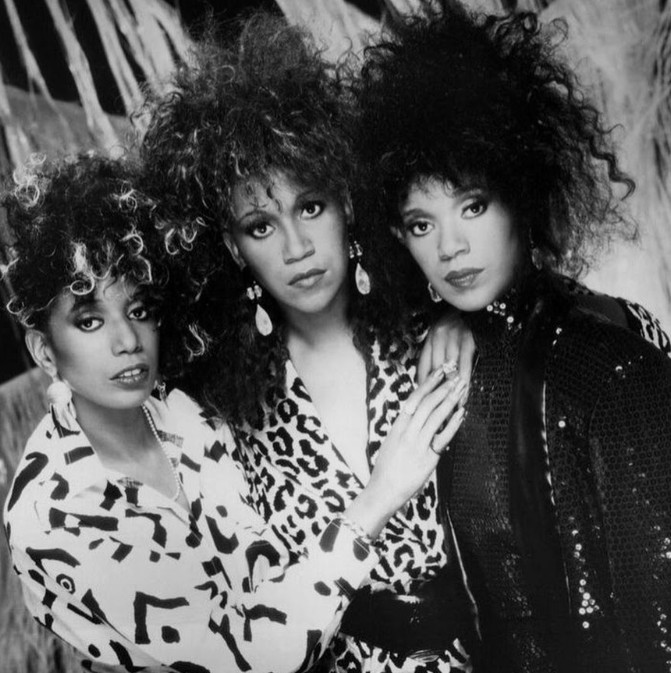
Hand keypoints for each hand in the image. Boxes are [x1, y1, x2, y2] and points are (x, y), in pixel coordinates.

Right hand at [345, 368, 465, 537]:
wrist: (382, 491)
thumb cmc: (386, 469)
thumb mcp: (391, 443)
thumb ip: (404, 430)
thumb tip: (417, 417)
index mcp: (397, 427)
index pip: (414, 399)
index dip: (428, 384)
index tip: (439, 372)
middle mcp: (407, 432)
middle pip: (427, 403)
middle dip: (443, 387)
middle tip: (455, 375)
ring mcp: (417, 445)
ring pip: (436, 416)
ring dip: (450, 400)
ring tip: (461, 389)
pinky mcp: (427, 458)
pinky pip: (443, 437)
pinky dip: (453, 424)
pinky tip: (462, 414)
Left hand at [417, 310, 474, 403]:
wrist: (476, 305)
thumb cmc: (460, 323)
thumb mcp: (443, 335)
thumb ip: (437, 355)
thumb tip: (429, 382)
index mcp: (431, 338)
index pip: (422, 367)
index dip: (422, 387)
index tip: (422, 404)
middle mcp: (438, 337)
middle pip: (434, 372)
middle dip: (435, 393)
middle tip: (435, 413)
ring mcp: (453, 338)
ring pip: (449, 371)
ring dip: (450, 391)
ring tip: (450, 410)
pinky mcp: (468, 340)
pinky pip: (464, 365)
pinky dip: (464, 382)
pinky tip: (464, 394)